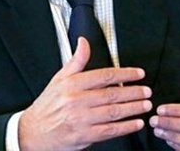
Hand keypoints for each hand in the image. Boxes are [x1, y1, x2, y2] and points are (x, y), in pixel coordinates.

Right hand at [19, 37, 151, 150]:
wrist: (33, 132)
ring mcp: (81, 119)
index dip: (124, 74)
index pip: (104, 75)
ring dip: (133, 108)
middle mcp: (76, 101)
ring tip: (145, 105)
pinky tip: (135, 123)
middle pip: (112, 94)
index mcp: (72, 84)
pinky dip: (125, 127)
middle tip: (146, 91)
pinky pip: (110, 131)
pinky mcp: (84, 136)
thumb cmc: (47, 106)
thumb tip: (84, 42)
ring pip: (113, 112)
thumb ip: (76, 61)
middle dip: (133, 92)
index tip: (138, 74)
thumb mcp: (59, 79)